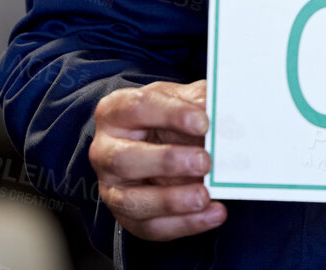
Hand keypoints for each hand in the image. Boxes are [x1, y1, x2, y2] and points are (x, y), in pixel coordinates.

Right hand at [90, 78, 226, 241]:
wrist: (154, 143)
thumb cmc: (164, 117)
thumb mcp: (178, 99)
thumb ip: (197, 100)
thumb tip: (221, 107)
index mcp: (114, 112)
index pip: (138, 108)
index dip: (172, 114)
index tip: (203, 122)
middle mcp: (105, 151)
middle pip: (126, 158)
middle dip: (168, 161)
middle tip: (204, 161)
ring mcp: (111, 188)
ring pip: (132, 200)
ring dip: (172, 200)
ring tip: (205, 196)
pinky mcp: (126, 217)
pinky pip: (151, 227)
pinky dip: (184, 223)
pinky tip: (212, 213)